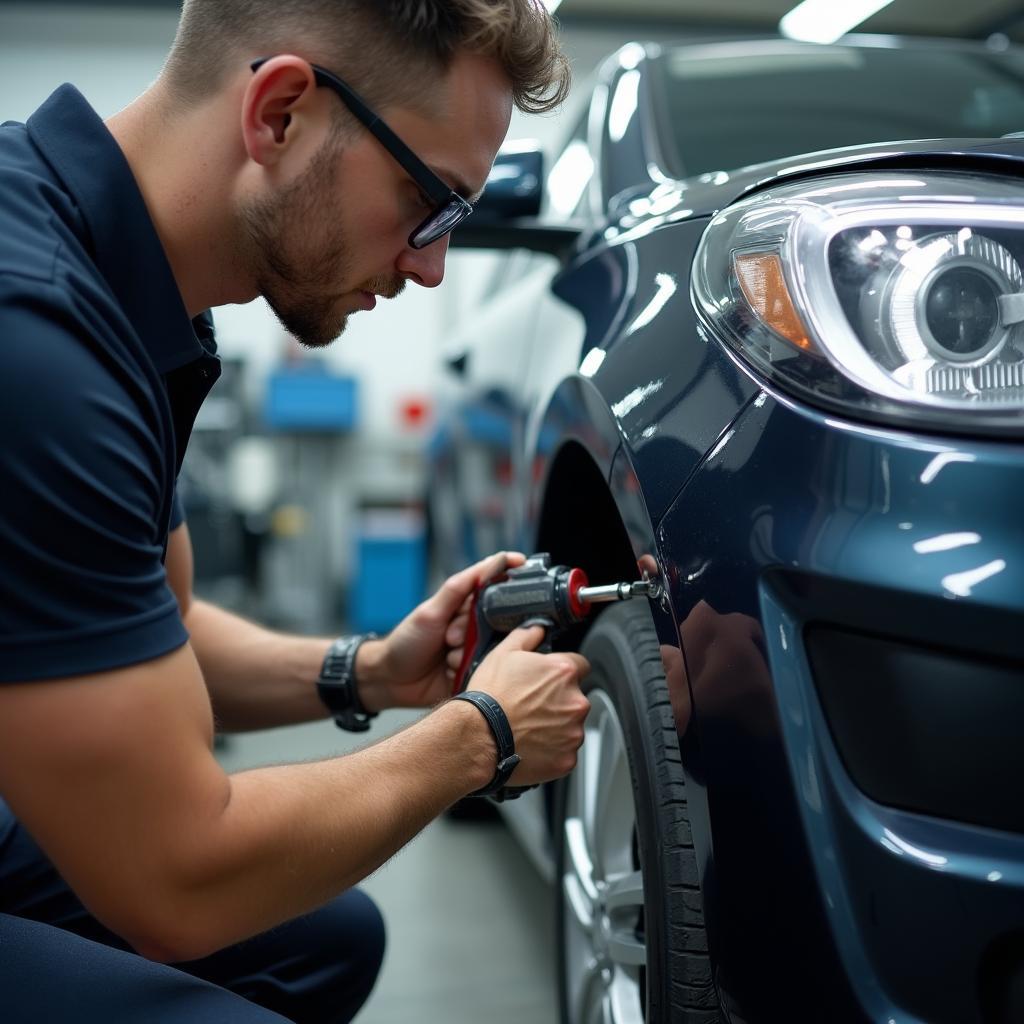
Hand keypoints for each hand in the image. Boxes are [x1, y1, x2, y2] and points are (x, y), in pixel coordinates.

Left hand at [355, 551, 526, 711]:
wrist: (391, 680)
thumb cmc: (407, 640)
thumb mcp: (431, 611)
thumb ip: (458, 588)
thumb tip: (490, 562)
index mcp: (465, 605)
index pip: (495, 588)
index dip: (504, 583)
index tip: (522, 566)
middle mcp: (475, 626)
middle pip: (497, 620)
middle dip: (473, 631)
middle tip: (450, 639)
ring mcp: (477, 649)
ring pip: (494, 647)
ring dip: (469, 653)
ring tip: (447, 658)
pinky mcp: (476, 672)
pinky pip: (487, 670)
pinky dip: (470, 670)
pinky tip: (451, 672)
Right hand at [465, 623, 590, 787]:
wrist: (478, 737)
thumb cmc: (489, 698)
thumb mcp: (502, 654)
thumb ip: (526, 636)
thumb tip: (536, 630)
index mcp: (563, 672)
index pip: (580, 665)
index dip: (562, 672)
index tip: (549, 680)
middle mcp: (575, 702)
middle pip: (574, 697)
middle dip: (558, 701)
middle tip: (531, 705)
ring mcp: (573, 732)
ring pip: (570, 725)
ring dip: (556, 726)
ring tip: (527, 726)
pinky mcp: (567, 759)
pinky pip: (565, 751)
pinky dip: (552, 750)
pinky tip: (530, 744)